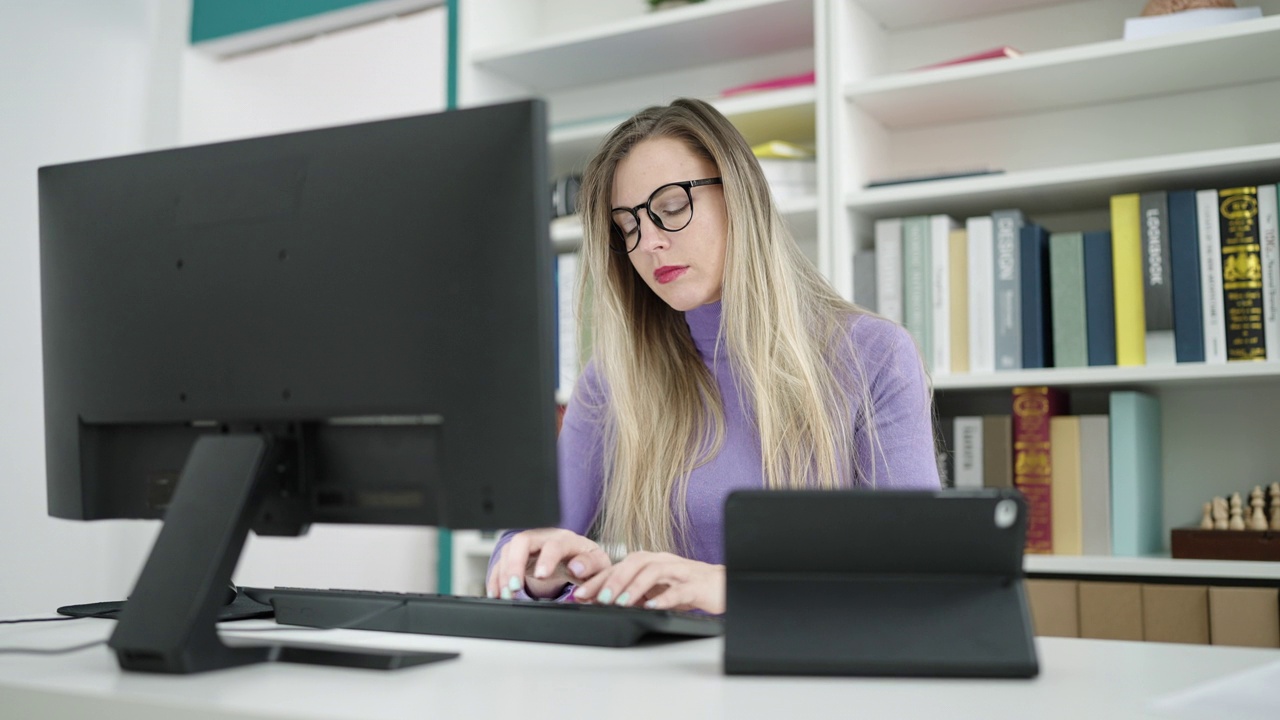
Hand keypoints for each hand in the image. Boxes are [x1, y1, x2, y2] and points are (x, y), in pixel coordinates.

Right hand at [486, 528, 611, 599]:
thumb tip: (576, 568)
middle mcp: (544, 538)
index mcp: (567, 540)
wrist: (577, 558)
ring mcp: (528, 546)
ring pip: (509, 551)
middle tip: (514, 587)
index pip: (554, 544)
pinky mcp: (517, 556)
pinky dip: (496, 578)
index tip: (542, 575)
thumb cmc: (587, 561)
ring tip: (507, 596)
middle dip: (515, 564)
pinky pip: (501, 562)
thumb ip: (592, 565)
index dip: (547, 558)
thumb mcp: (598, 564)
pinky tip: (496, 593)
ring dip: (504, 574)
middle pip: (522, 541)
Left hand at [573, 551, 724, 614]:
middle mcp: (664, 561)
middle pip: (634, 562)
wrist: (725, 586)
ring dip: (635, 587)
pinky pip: (679, 589)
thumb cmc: (689, 587)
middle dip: (613, 580)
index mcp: (652, 561)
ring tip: (620, 602)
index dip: (599, 578)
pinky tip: (653, 607)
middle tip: (597, 598)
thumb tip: (603, 600)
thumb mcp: (657, 588)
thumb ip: (635, 591)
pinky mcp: (697, 585)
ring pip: (654, 572)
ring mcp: (681, 572)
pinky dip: (665, 597)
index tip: (580, 594)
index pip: (620, 565)